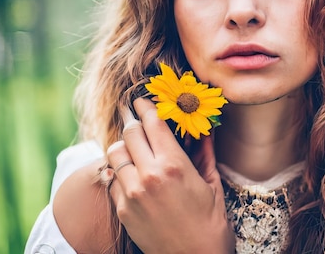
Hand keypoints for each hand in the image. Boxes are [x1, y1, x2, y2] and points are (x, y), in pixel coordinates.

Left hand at [107, 97, 234, 252]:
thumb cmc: (210, 223)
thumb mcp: (212, 185)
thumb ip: (204, 153)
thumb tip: (204, 129)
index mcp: (174, 165)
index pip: (152, 123)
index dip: (147, 107)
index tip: (143, 100)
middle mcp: (149, 175)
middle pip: (130, 132)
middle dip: (134, 122)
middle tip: (136, 117)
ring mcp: (132, 193)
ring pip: (115, 152)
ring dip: (124, 146)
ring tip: (133, 148)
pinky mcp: (122, 209)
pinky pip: (112, 178)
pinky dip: (120, 171)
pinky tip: (131, 174)